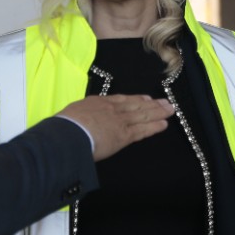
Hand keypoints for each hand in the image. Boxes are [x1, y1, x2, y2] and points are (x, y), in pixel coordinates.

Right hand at [57, 95, 174, 159]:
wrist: (67, 134)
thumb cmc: (64, 127)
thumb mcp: (71, 115)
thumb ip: (81, 117)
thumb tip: (79, 122)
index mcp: (97, 102)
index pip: (120, 100)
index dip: (134, 99)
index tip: (145, 99)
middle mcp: (111, 109)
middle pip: (135, 105)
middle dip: (151, 104)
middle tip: (165, 102)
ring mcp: (119, 121)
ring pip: (142, 115)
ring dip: (158, 113)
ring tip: (170, 110)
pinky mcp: (124, 135)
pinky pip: (143, 130)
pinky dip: (154, 127)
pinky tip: (164, 125)